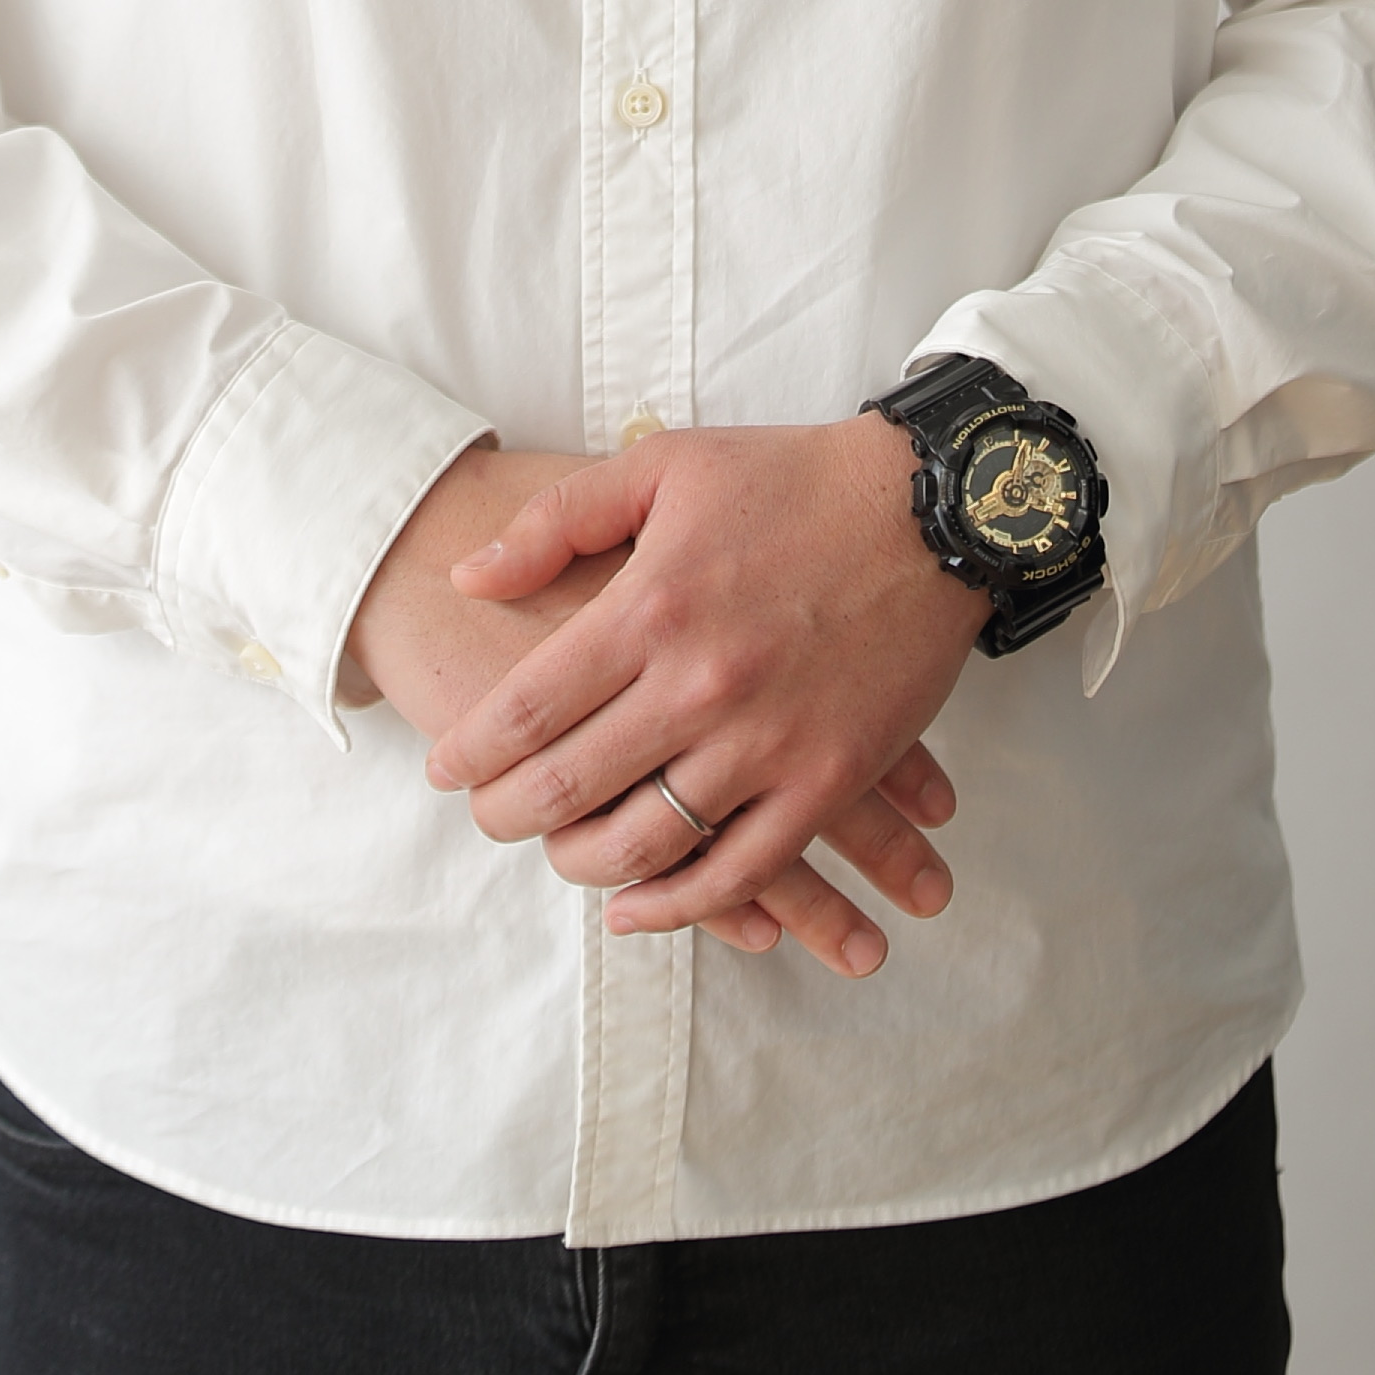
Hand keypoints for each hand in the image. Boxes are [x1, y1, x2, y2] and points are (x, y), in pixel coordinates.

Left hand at [424, 417, 988, 972]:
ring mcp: (768, 741)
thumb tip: (469, 579)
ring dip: (581, 864)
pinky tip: (637, 908)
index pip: (529, 708)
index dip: (472, 752)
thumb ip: (557, 523)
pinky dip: (679, 905)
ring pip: (646, 843)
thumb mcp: (662, 467)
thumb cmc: (789, 479)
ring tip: (555, 853)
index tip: (444, 771)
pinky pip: (741, 871)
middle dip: (507, 815)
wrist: (929, 507)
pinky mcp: (829, 778)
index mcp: (652, 606)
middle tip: (485, 816)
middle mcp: (700, 684)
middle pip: (570, 786)